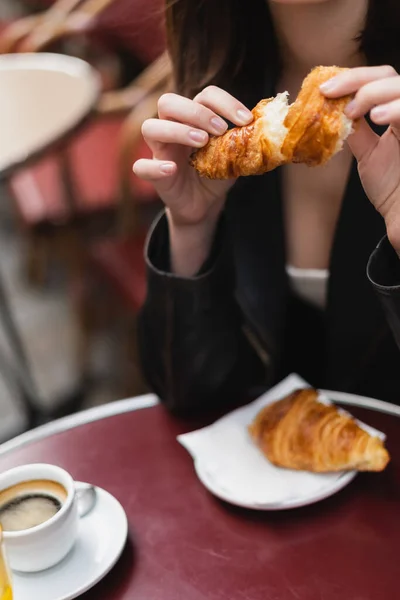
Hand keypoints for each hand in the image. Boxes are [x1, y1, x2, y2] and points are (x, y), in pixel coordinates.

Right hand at [133, 86, 252, 227]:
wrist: (205, 203)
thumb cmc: (216, 173)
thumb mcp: (233, 156)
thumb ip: (243, 142)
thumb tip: (262, 130)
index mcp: (194, 117)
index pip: (204, 95)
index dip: (224, 102)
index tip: (245, 120)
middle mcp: (173, 127)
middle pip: (168, 101)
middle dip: (196, 112)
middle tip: (220, 130)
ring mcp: (160, 150)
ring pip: (150, 127)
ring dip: (177, 130)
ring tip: (202, 142)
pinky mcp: (153, 174)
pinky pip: (141, 167)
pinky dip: (154, 166)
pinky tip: (173, 169)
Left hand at [320, 66, 399, 250]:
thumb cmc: (393, 190)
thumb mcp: (368, 155)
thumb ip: (356, 132)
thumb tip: (332, 113)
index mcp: (398, 112)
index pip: (379, 80)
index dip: (351, 79)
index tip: (323, 89)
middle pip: (389, 75)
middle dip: (355, 80)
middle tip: (328, 92)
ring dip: (372, 92)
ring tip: (350, 111)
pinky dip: (395, 108)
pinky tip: (375, 117)